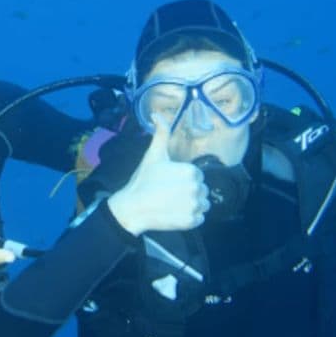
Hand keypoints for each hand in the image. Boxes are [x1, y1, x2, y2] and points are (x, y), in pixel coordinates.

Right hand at [107, 113, 209, 235]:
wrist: (132, 207)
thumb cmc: (143, 180)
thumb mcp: (153, 155)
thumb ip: (161, 133)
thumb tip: (157, 114)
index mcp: (192, 172)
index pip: (197, 175)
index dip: (183, 178)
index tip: (169, 182)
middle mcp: (197, 189)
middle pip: (201, 189)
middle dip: (188, 191)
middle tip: (169, 193)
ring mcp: (195, 207)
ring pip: (203, 204)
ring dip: (192, 204)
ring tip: (174, 203)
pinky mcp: (192, 222)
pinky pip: (199, 218)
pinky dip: (190, 217)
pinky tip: (175, 213)